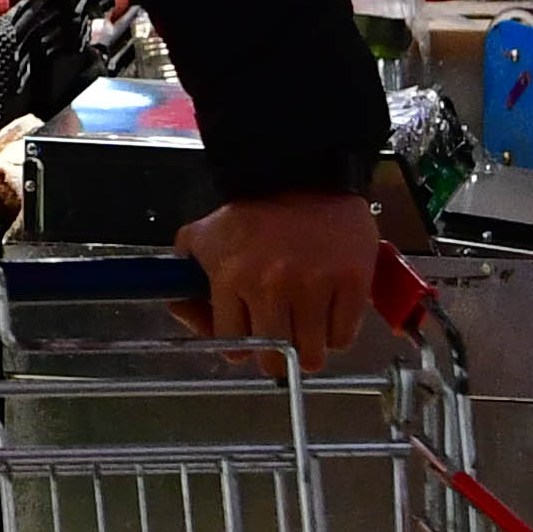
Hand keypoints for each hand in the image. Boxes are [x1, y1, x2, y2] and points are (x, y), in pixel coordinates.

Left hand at [179, 190, 383, 365]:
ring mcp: (314, 287)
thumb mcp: (205, 234)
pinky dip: (336, 334)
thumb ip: (185, 272)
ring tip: (306, 329)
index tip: (249, 340)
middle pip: (273, 358)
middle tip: (281, 342)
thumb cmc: (254, 210)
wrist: (303, 173)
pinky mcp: (352, 284)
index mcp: (231, 278)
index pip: (233, 345)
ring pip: (311, 354)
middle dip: (275, 356)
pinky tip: (328, 315)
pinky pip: (343, 336)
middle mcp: (271, 287)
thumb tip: (181, 308)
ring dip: (308, 348)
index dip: (241, 346)